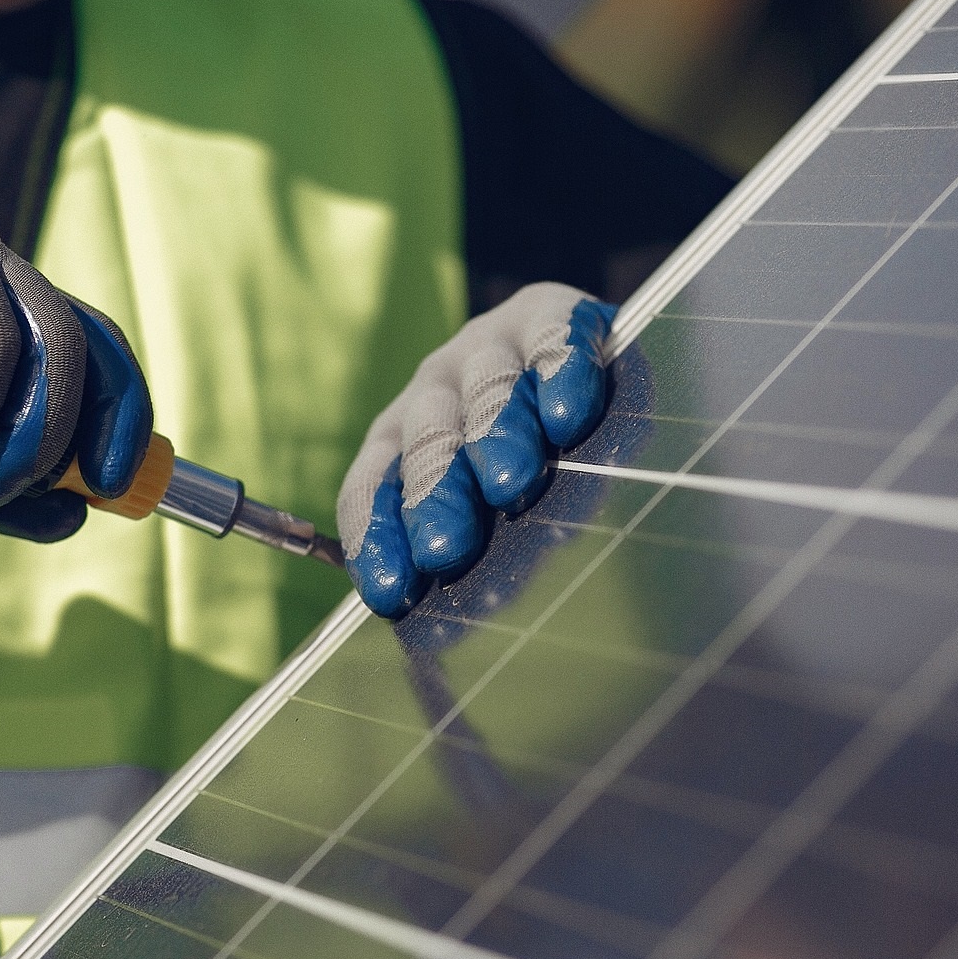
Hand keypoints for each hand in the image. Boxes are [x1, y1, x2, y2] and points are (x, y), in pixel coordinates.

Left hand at [337, 283, 614, 616]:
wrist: (586, 368)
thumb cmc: (532, 469)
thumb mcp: (486, 516)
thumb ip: (463, 559)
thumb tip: (437, 645)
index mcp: (399, 439)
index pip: (372, 487)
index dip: (377, 537)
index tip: (393, 592)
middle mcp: (434, 388)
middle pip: (426, 442)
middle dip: (434, 495)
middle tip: (445, 546)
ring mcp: (490, 346)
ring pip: (485, 390)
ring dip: (494, 434)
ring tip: (509, 481)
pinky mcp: (551, 313)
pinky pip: (550, 337)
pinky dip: (558, 369)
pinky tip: (568, 409)